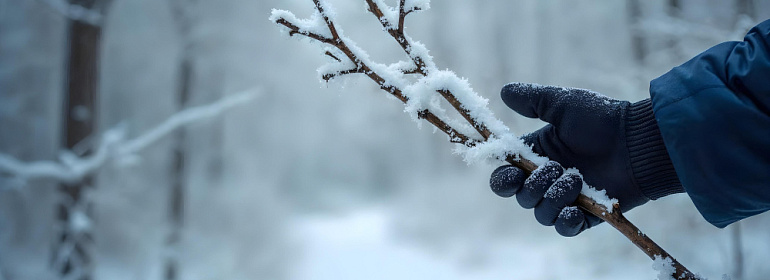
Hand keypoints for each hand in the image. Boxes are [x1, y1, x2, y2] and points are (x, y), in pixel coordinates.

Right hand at [489, 83, 682, 235]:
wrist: (638, 141)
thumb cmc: (602, 119)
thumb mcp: (563, 104)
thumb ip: (531, 100)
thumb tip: (502, 92)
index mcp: (538, 156)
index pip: (507, 176)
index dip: (503, 179)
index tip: (512, 172)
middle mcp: (549, 180)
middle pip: (522, 197)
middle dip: (533, 185)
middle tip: (556, 167)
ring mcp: (568, 198)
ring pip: (541, 213)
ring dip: (553, 198)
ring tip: (576, 179)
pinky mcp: (587, 215)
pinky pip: (565, 228)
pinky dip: (565, 222)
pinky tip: (573, 209)